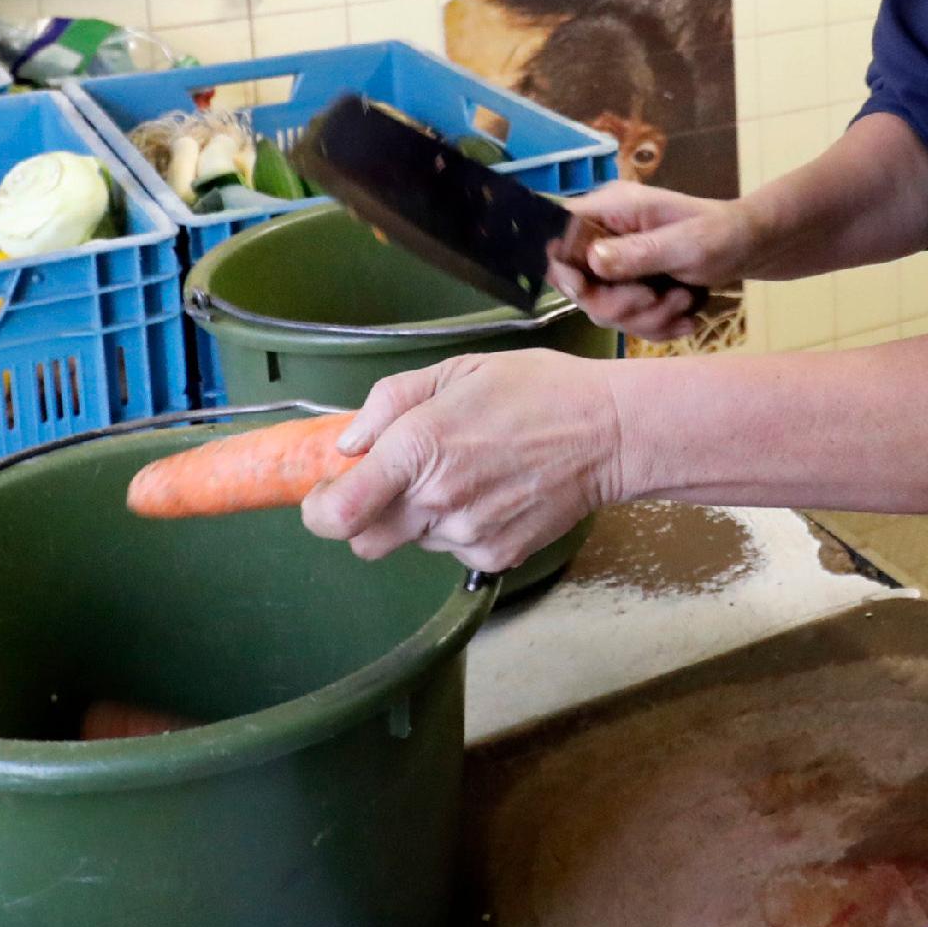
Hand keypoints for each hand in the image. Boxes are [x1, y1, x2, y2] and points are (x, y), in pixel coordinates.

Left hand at [300, 350, 623, 573]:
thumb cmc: (535, 391)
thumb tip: (348, 445)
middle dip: (362, 517)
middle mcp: (437, 501)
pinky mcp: (495, 556)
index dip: (318, 509)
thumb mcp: (455, 371)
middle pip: (363, 542)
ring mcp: (467, 535)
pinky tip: (489, 491)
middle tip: (387, 484)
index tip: (323, 493)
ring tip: (462, 472)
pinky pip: (451, 550)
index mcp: (418, 450)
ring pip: (410, 543)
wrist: (609, 434)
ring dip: (416, 517)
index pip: (338, 513)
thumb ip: (389, 405)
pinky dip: (456, 527)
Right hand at [546, 181, 748, 341]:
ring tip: (684, 302)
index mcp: (610, 209)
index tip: (592, 293)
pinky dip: (657, 325)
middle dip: (623, 305)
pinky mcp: (632, 286)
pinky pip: (628, 320)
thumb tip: (591, 260)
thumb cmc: (724, 233)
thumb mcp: (688, 245)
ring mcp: (618, 263)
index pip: (560, 238)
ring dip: (648, 318)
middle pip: (579, 285)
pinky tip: (685, 317)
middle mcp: (606, 235)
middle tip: (662, 300)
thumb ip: (640, 252)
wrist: (753, 247)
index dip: (568, 272)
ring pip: (605, 309)